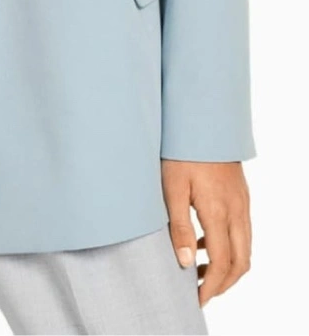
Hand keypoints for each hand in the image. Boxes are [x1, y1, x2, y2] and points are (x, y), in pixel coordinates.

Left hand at [161, 159, 251, 307]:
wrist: (202, 118)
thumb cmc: (181, 150)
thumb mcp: (172, 187)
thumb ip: (179, 226)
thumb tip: (186, 262)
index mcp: (218, 212)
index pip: (222, 263)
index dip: (211, 287)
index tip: (196, 299)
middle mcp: (237, 210)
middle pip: (241, 261)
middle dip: (224, 283)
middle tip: (200, 291)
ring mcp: (242, 202)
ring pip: (245, 247)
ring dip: (227, 266)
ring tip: (198, 270)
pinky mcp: (241, 194)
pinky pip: (242, 230)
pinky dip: (229, 246)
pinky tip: (204, 242)